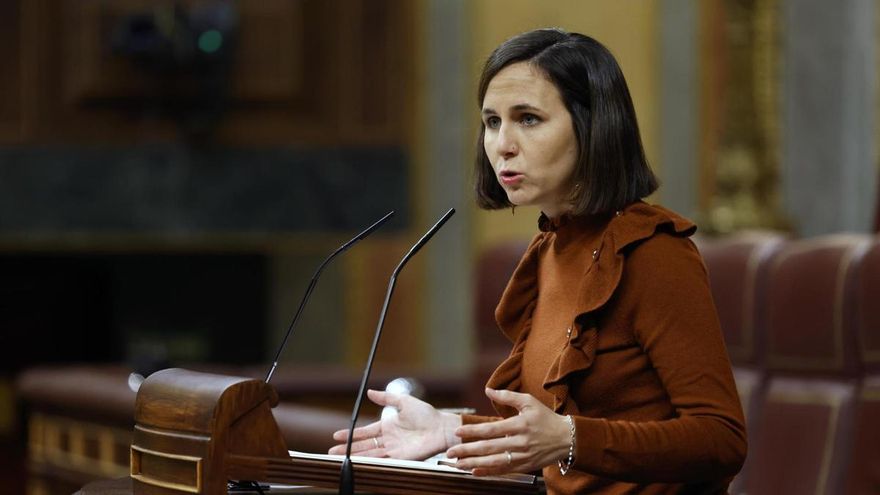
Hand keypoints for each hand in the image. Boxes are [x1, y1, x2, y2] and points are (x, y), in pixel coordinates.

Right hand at [328, 389, 461, 459]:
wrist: (441, 427)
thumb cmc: (426, 414)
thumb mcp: (404, 401)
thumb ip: (387, 398)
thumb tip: (370, 392)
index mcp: (388, 426)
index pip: (366, 432)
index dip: (351, 434)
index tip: (336, 435)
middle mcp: (388, 439)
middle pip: (364, 445)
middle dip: (348, 448)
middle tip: (332, 451)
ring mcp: (393, 449)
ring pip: (369, 453)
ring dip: (355, 455)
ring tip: (339, 458)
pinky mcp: (400, 458)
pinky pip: (382, 459)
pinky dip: (369, 460)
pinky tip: (358, 461)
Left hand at [445, 388, 570, 475]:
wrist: (567, 439)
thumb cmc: (546, 418)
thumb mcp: (529, 402)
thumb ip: (507, 396)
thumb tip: (487, 389)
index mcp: (519, 425)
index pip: (491, 429)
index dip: (473, 431)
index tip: (458, 432)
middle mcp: (520, 442)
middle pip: (489, 447)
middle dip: (467, 450)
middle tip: (450, 451)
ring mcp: (522, 456)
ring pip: (494, 461)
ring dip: (473, 463)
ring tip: (458, 463)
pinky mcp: (525, 466)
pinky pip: (503, 470)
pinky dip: (488, 472)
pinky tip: (474, 472)